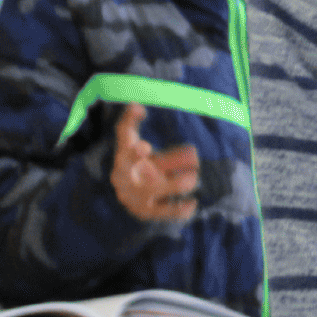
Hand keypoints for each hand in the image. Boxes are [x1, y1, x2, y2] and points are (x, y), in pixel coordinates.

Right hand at [110, 103, 200, 222]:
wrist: (123, 189)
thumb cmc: (132, 159)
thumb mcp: (128, 140)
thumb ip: (130, 121)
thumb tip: (136, 104)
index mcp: (123, 158)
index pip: (126, 152)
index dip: (134, 152)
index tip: (145, 147)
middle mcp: (127, 179)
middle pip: (149, 171)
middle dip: (172, 163)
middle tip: (193, 154)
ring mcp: (136, 197)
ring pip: (158, 191)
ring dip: (179, 182)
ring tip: (193, 177)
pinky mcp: (146, 212)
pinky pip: (164, 212)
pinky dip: (179, 209)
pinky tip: (192, 204)